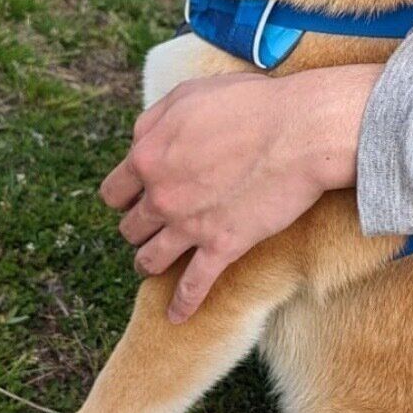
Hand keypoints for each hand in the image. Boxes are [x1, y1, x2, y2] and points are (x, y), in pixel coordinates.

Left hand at [99, 65, 382, 322]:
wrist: (299, 131)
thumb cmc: (250, 104)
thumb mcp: (188, 95)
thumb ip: (154, 121)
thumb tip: (139, 142)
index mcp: (148, 156)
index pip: (113, 191)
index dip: (124, 196)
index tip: (134, 199)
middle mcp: (160, 195)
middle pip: (131, 227)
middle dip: (139, 227)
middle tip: (152, 227)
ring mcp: (190, 225)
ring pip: (150, 260)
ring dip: (148, 264)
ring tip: (152, 265)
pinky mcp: (223, 246)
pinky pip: (193, 286)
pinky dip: (183, 305)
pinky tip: (177, 317)